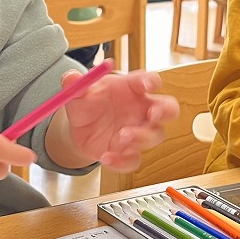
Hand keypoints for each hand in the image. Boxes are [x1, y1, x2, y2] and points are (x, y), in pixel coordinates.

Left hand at [52, 70, 178, 170]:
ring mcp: (138, 132)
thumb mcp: (78, 92)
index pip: (150, 81)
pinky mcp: (129, 153)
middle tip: (153, 114)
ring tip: (122, 136)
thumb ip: (74, 84)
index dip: (152, 82)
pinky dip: (122, 161)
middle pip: (168, 109)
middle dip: (165, 111)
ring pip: (155, 136)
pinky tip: (106, 157)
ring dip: (142, 137)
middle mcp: (142, 110)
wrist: (78, 128)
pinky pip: (133, 160)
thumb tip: (71, 77)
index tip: (146, 85)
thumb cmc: (87, 103)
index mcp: (133, 89)